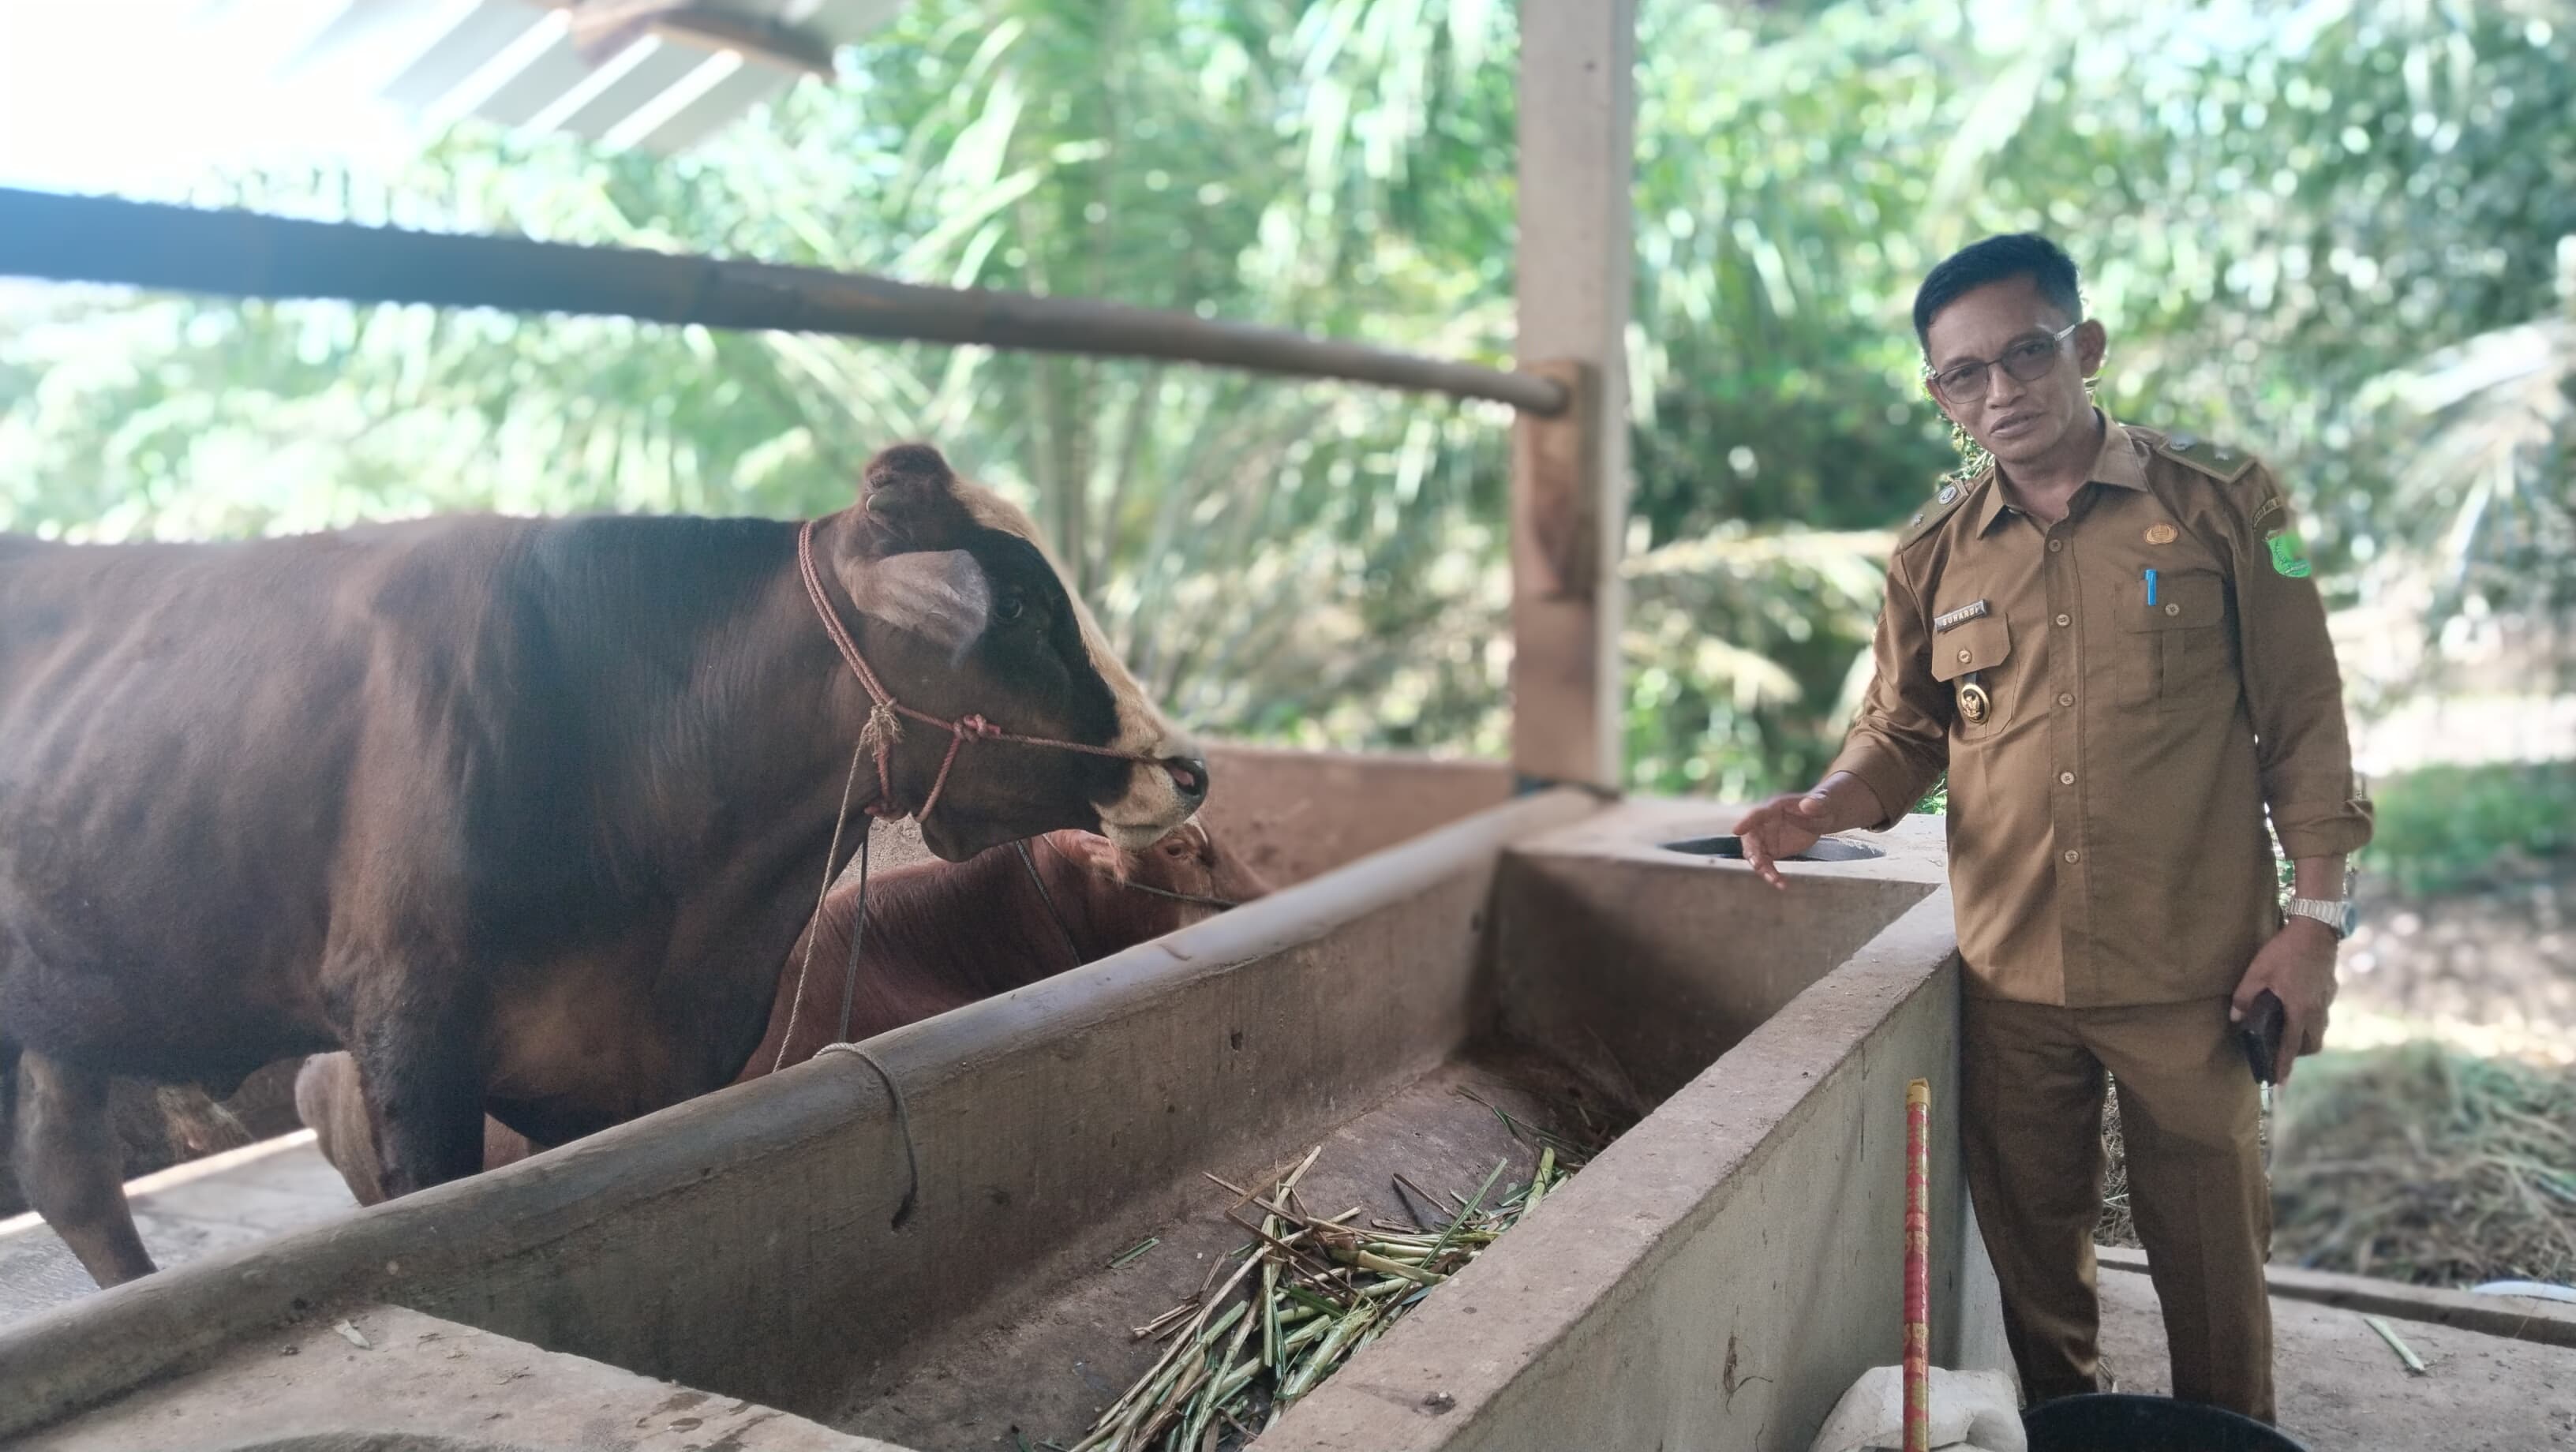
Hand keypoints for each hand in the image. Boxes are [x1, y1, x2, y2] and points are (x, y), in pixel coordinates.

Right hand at [1731, 787, 1833, 889]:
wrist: (1822, 817)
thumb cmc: (1821, 805)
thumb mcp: (1822, 802)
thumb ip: (1816, 802)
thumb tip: (1808, 804)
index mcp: (1773, 808)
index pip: (1756, 814)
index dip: (1746, 822)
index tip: (1736, 830)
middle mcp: (1764, 824)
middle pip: (1751, 840)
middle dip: (1753, 853)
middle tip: (1758, 865)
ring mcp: (1766, 839)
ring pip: (1756, 856)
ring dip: (1762, 868)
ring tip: (1775, 880)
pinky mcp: (1772, 852)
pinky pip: (1766, 865)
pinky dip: (1772, 875)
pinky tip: (1782, 884)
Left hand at [2230, 917, 2338, 1083]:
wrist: (2317, 929)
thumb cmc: (2285, 951)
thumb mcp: (2257, 972)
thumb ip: (2245, 997)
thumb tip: (2236, 1017)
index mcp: (2299, 1011)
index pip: (2291, 1047)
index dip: (2283, 1066)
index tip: (2277, 1083)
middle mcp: (2317, 1011)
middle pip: (2310, 1044)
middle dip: (2296, 1052)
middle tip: (2279, 1049)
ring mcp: (2327, 1001)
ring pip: (2319, 1030)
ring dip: (2304, 1035)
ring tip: (2286, 1028)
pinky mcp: (2330, 990)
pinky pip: (2321, 1014)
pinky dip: (2310, 1018)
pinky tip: (2296, 1004)